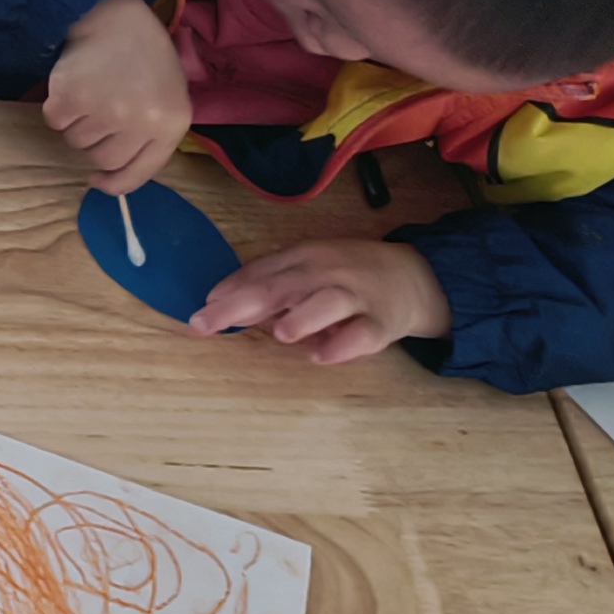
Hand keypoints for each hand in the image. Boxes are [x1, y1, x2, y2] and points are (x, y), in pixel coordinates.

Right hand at [44, 0, 190, 195]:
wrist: (116, 15)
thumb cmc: (144, 56)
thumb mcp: (167, 97)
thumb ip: (150, 137)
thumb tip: (110, 177)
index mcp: (172, 122)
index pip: (139, 173)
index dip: (114, 183)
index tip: (97, 178)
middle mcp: (142, 121)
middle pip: (102, 159)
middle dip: (94, 143)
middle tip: (96, 115)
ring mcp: (107, 110)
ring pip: (76, 141)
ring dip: (76, 122)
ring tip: (89, 92)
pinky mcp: (73, 98)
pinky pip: (55, 122)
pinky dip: (58, 108)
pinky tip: (73, 86)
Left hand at [192, 237, 450, 363]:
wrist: (415, 277)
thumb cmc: (346, 275)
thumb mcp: (306, 269)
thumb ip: (266, 284)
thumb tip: (218, 304)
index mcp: (305, 258)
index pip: (262, 273)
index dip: (229, 290)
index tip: (198, 312)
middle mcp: (328, 273)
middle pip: (283, 287)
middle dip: (241, 305)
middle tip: (206, 324)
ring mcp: (357, 297)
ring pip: (328, 303)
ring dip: (302, 317)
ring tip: (279, 334)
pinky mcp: (382, 323)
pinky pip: (362, 334)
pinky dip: (342, 345)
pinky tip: (320, 355)